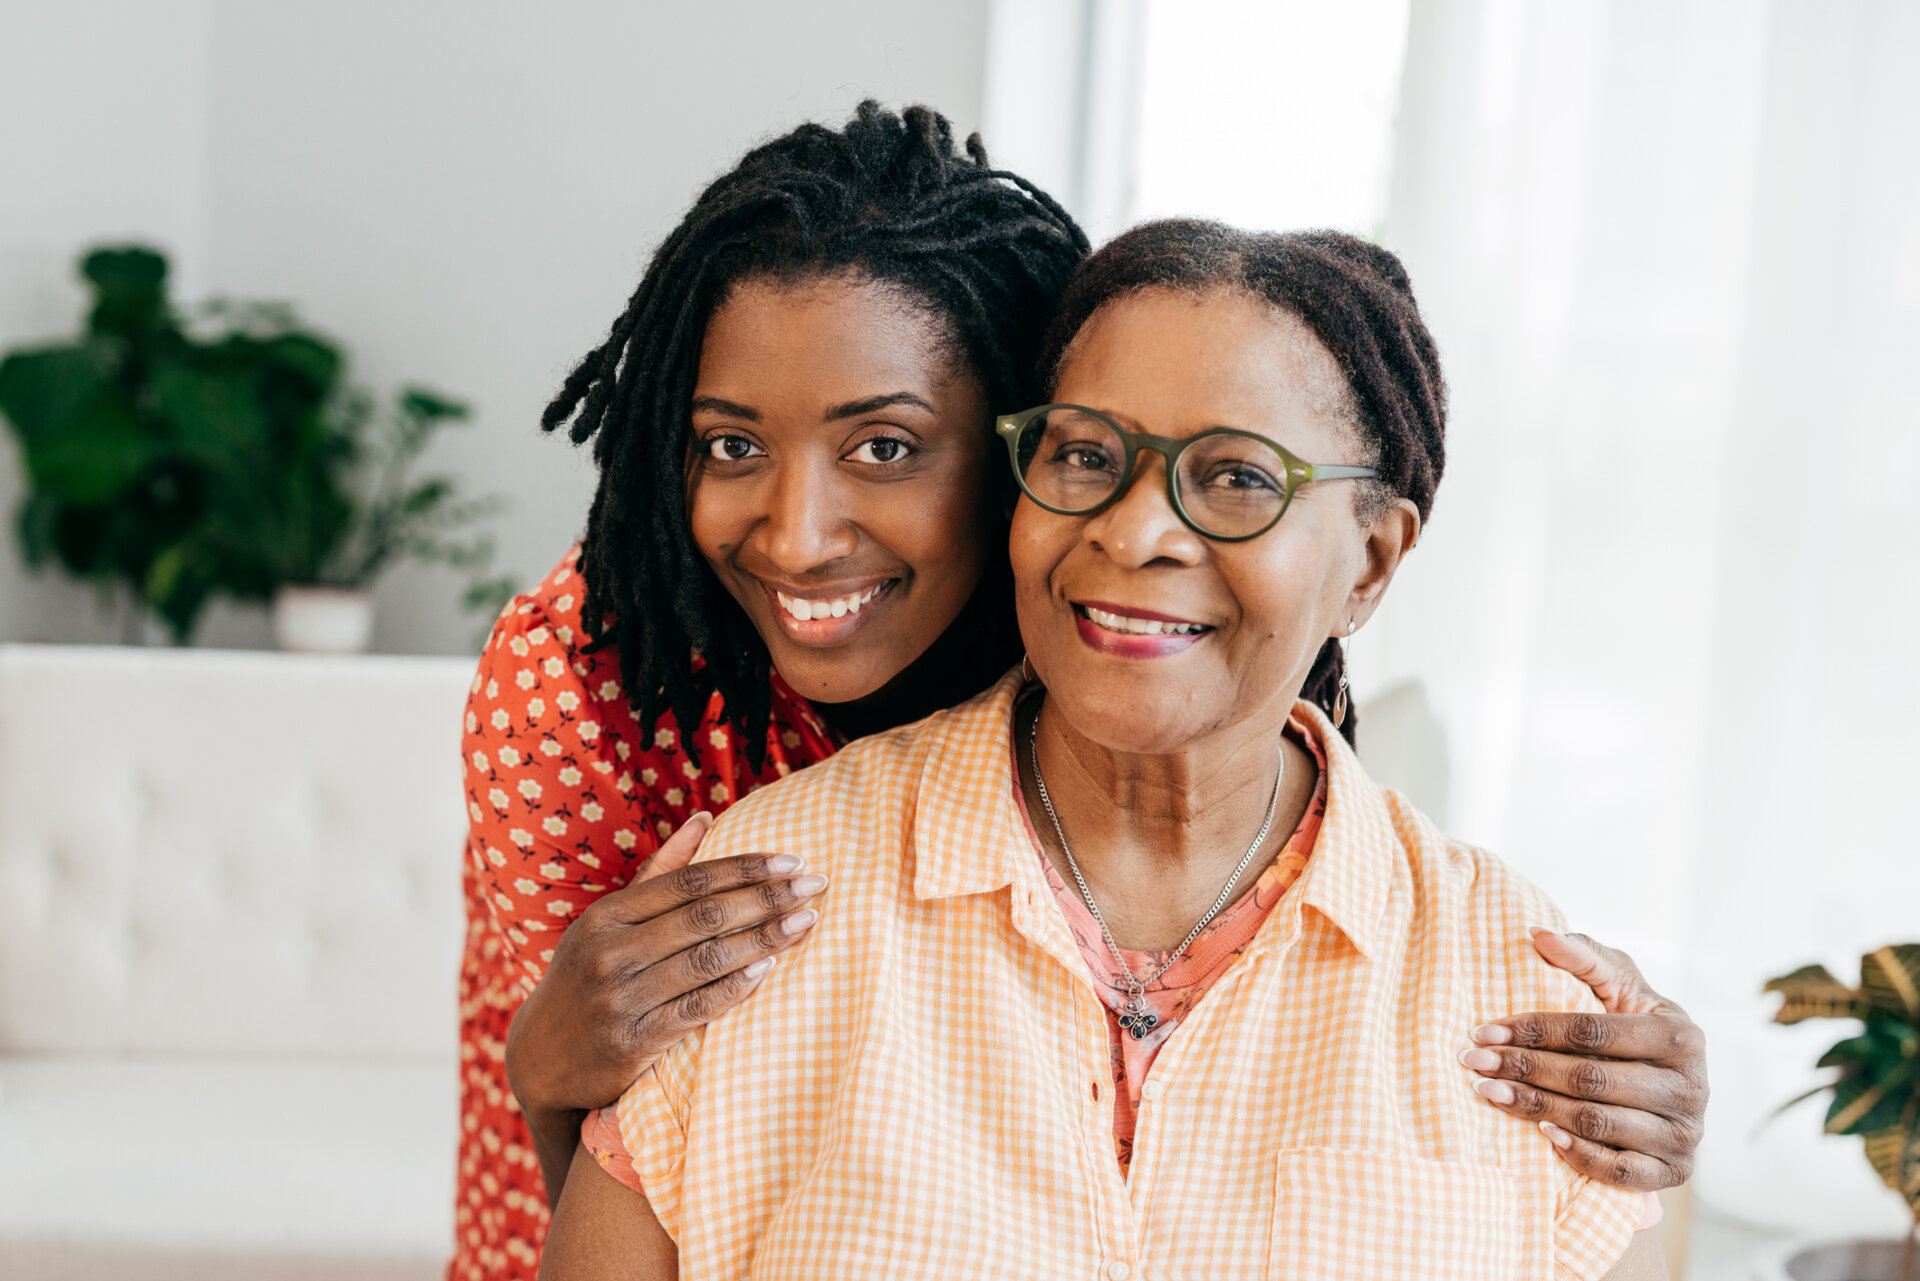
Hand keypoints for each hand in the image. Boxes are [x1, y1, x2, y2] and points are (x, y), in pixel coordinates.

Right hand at [505, 813, 824, 1188]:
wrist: (541, 1062)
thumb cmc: (588, 978)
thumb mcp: (609, 924)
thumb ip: (659, 874)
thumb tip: (705, 820)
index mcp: (608, 916)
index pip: (690, 881)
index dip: (746, 868)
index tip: (794, 862)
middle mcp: (610, 952)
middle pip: (705, 915)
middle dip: (767, 897)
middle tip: (817, 886)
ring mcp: (620, 998)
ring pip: (707, 959)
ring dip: (765, 938)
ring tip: (807, 921)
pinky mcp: (632, 1041)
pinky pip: (696, 1008)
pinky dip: (736, 986)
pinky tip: (769, 969)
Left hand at [1461, 928, 1706, 1190]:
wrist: (1671, 1086)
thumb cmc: (1635, 1026)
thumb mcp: (1620, 986)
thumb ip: (1584, 956)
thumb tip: (1537, 933)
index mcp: (1680, 1035)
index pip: (1592, 1032)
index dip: (1534, 1030)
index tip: (1484, 1029)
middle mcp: (1690, 1087)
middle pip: (1590, 1079)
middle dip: (1523, 1068)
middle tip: (1472, 1061)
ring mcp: (1685, 1134)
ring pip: (1597, 1123)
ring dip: (1535, 1107)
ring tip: (1487, 1093)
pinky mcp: (1674, 1171)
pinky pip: (1621, 1172)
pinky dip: (1579, 1155)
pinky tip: (1540, 1135)